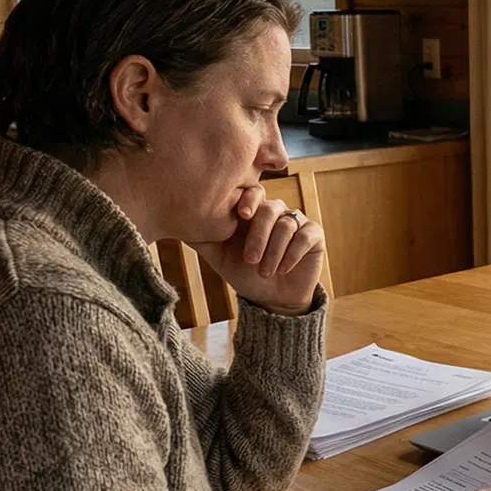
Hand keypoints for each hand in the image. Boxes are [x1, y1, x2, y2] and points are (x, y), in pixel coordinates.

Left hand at [189, 185, 325, 315]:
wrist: (271, 298)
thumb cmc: (244, 274)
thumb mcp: (219, 256)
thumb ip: (202, 237)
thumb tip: (175, 220)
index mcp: (254, 212)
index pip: (254, 192)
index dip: (250, 200)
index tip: (242, 215)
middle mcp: (276, 212)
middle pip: (271, 209)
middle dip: (259, 235)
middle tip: (250, 259)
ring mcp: (297, 223)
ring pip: (287, 224)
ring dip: (274, 250)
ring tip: (265, 272)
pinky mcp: (314, 236)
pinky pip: (306, 236)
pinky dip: (293, 253)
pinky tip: (282, 269)